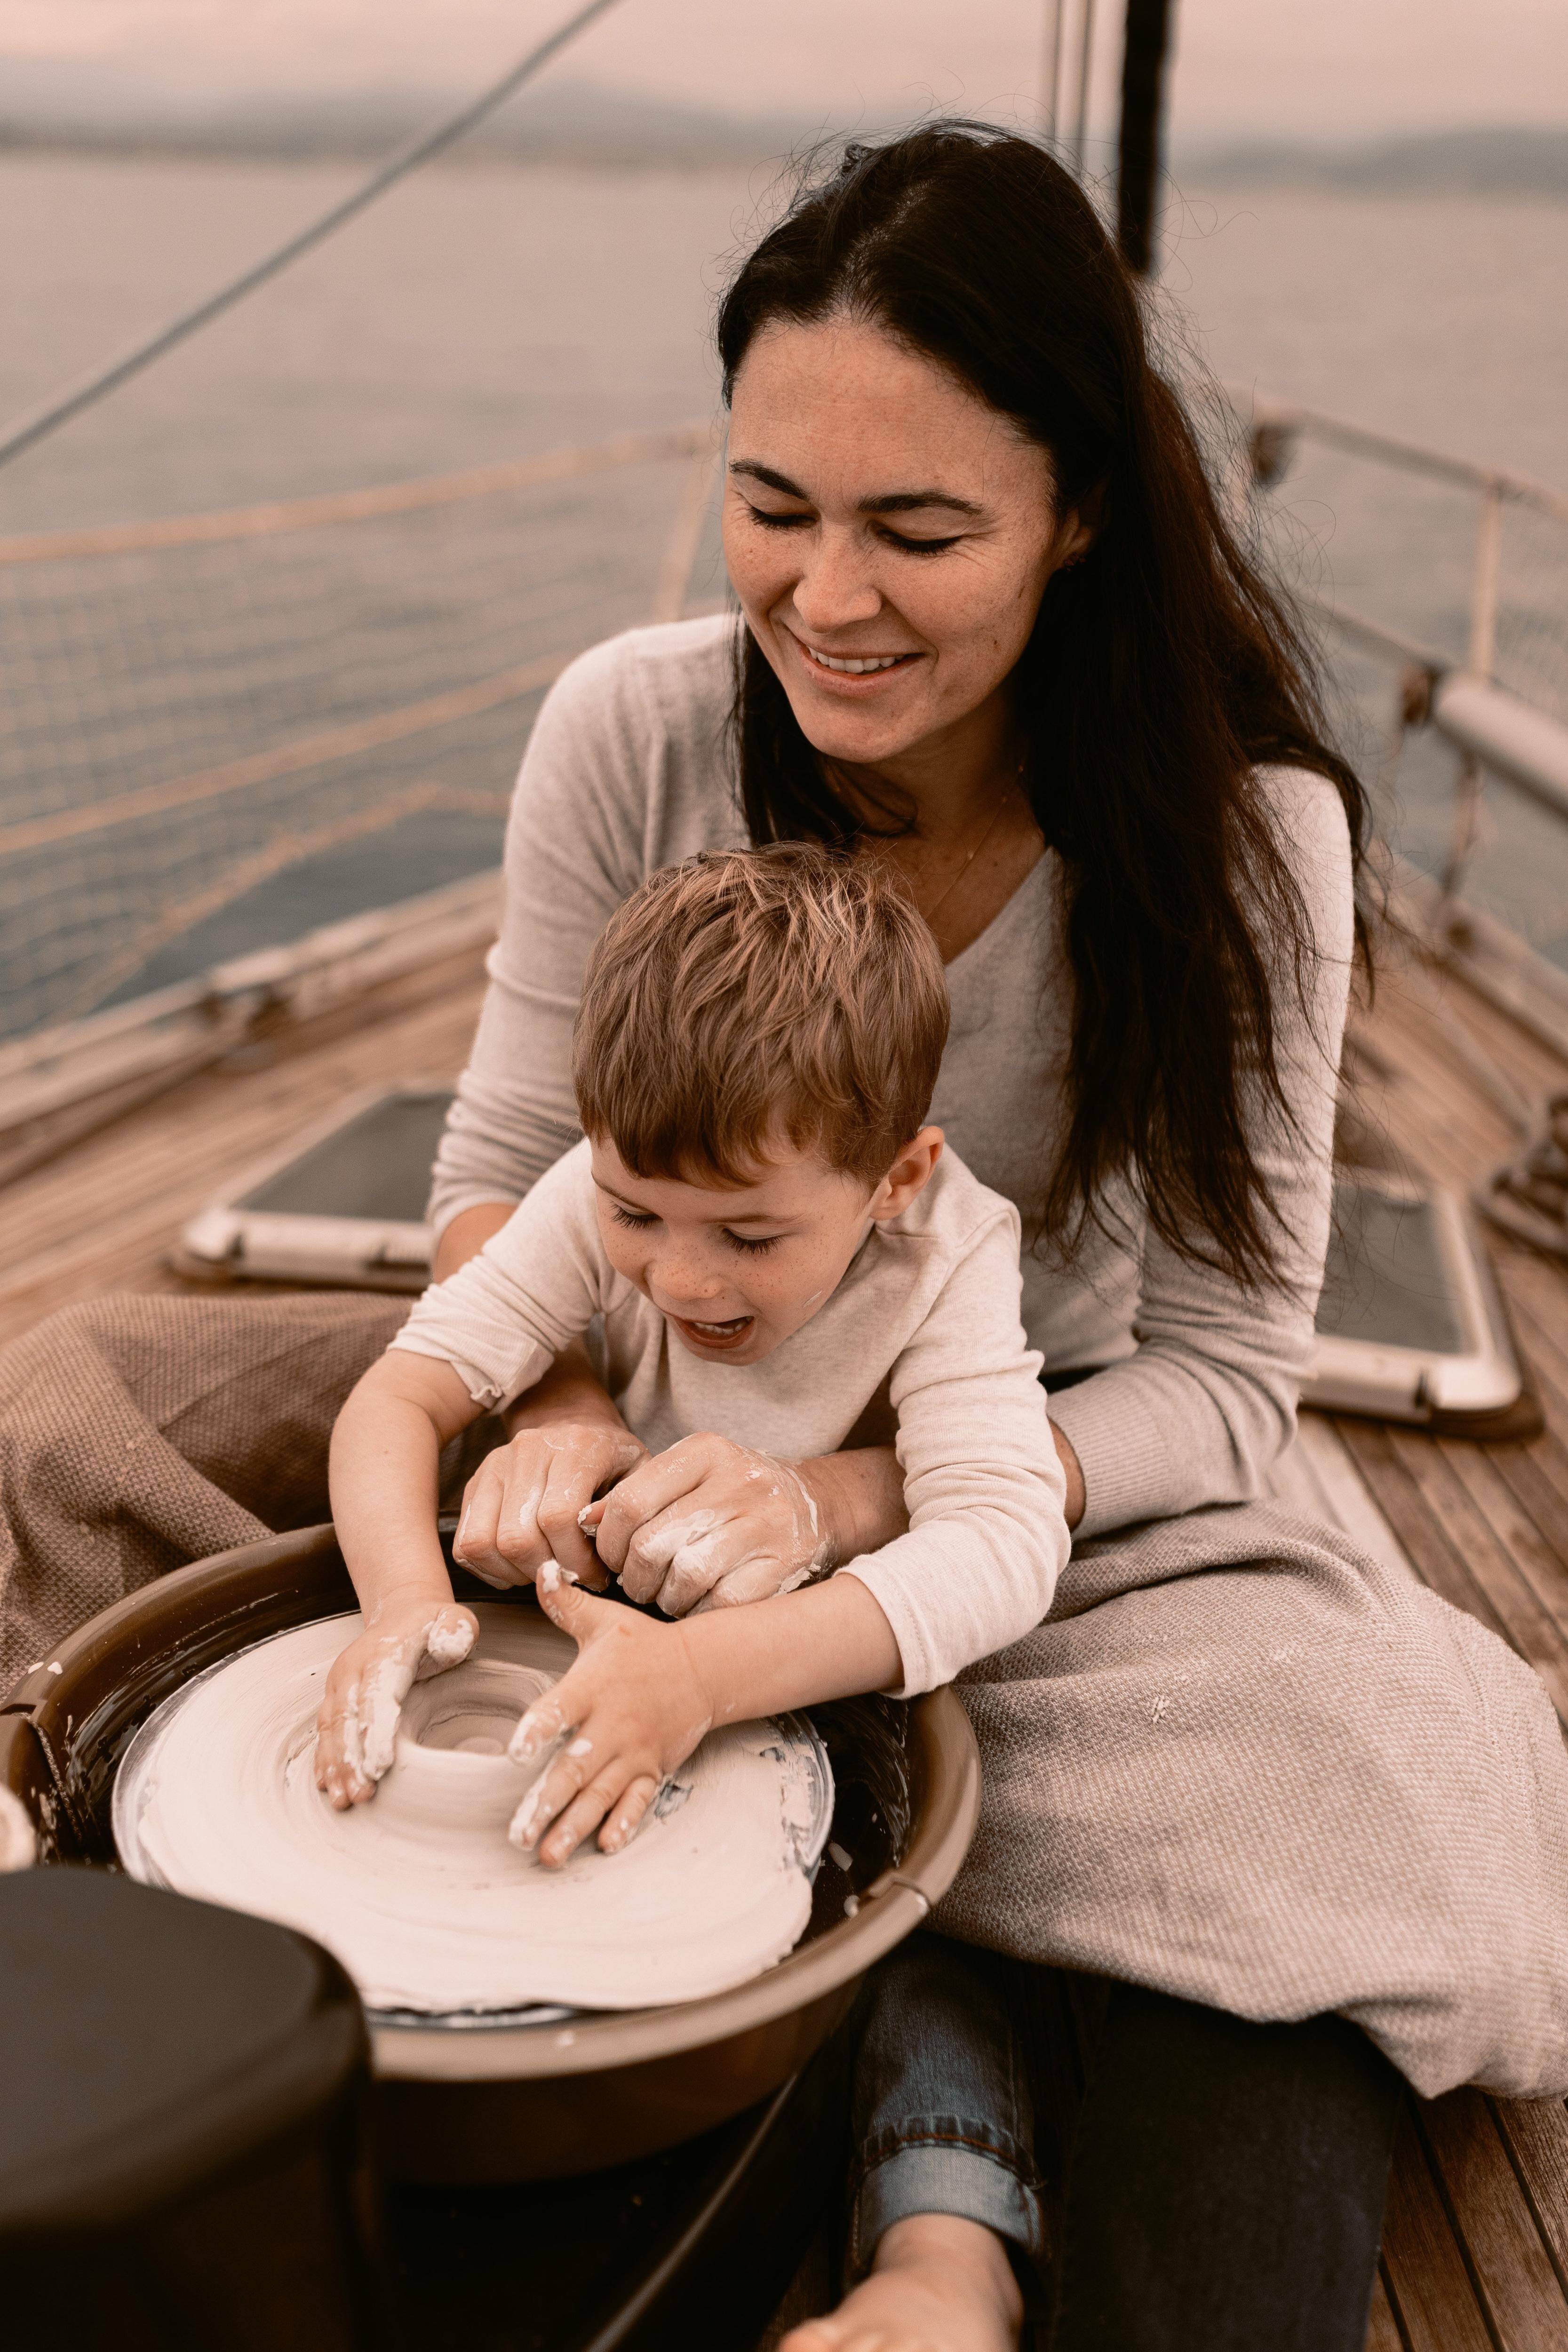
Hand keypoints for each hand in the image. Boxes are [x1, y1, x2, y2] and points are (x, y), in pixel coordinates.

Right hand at [314, 1591, 476, 1807]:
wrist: (402, 1612)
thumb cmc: (433, 1625)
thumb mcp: (455, 1620)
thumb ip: (455, 1632)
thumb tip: (447, 1649)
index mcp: (384, 1652)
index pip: (378, 1695)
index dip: (377, 1732)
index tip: (380, 1766)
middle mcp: (354, 1669)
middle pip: (349, 1719)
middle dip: (353, 1760)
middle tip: (360, 1796)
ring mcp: (341, 1684)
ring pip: (332, 1729)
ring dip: (335, 1766)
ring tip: (342, 1800)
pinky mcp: (335, 1697)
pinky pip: (325, 1730)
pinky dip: (325, 1758)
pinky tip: (325, 1785)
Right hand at [452, 1421, 646, 1590]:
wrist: (573, 1422)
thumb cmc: (610, 1457)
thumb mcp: (638, 1474)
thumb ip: (623, 1506)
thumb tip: (597, 1535)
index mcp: (575, 1448)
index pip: (558, 1517)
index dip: (576, 1559)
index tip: (596, 1575)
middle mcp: (528, 1452)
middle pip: (517, 1537)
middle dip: (546, 1570)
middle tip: (570, 1576)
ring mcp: (495, 1466)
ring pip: (483, 1543)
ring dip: (514, 1573)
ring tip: (543, 1570)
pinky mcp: (475, 1483)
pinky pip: (465, 1542)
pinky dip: (488, 1567)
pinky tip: (518, 1566)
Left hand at [505, 1565, 714, 1866]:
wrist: (703, 1669)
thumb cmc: (644, 1645)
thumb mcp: (605, 1621)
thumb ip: (565, 1603)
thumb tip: (540, 1568)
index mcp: (592, 1688)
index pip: (559, 1709)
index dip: (538, 1729)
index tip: (515, 1752)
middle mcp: (611, 1725)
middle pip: (575, 1768)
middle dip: (545, 1804)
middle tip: (516, 1834)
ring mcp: (633, 1752)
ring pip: (599, 1795)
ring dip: (572, 1827)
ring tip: (546, 1856)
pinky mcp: (652, 1770)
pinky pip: (638, 1802)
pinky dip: (623, 1824)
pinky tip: (605, 1847)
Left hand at [585, 1433, 830, 1616]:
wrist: (816, 1503)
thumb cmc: (735, 1494)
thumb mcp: (690, 1475)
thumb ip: (639, 1494)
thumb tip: (585, 1521)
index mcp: (706, 1452)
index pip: (630, 1501)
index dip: (608, 1542)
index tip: (613, 1558)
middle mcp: (737, 1482)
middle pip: (653, 1544)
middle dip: (635, 1577)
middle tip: (638, 1584)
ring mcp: (764, 1523)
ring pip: (685, 1576)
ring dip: (666, 1598)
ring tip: (669, 1594)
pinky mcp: (783, 1563)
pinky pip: (722, 1602)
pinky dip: (701, 1613)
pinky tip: (699, 1605)